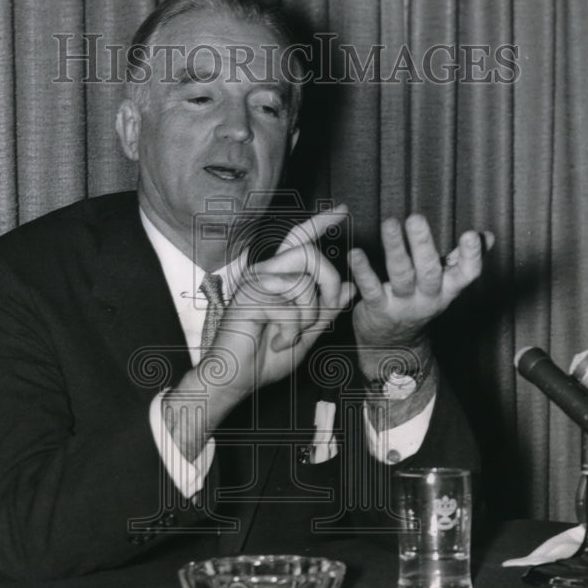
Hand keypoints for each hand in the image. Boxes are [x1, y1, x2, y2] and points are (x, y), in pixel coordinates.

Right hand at [197, 206, 355, 411]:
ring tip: (288, 334)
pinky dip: (291, 329)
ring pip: (305, 282)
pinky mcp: (250, 292)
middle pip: (312, 255)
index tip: (342, 210)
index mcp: (280, 278)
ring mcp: (257, 280)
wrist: (238, 378)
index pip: (301, 241)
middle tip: (318, 317)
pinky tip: (275, 340)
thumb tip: (350, 286)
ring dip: (306, 316)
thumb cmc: (265, 358)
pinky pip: (290, 304)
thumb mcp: (307, 333)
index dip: (321, 223)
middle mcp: (267, 273)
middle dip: (328, 286)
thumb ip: (327, 310)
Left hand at [349, 215, 493, 350]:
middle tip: (415, 218)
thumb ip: (463, 259)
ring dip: (395, 248)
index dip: (471, 256)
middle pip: (429, 270)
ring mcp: (403, 305)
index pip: (466, 274)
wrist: (394, 346)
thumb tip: (487, 236)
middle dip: (423, 244)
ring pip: (401, 275)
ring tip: (389, 224)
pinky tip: (355, 253)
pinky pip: (371, 289)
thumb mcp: (445, 285)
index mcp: (448, 289)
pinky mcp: (379, 309)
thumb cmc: (420, 302)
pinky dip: (363, 271)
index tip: (470, 235)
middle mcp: (428, 297)